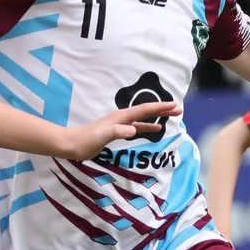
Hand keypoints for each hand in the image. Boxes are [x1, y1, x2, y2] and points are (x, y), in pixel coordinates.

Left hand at [56, 101, 178, 160]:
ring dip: (156, 117)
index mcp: (120, 117)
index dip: (159, 108)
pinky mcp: (116, 132)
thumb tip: (133, 130)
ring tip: (171, 117)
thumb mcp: (102, 136)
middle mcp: (121, 118)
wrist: (71, 144)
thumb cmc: (85, 141)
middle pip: (145, 111)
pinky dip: (147, 126)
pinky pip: (137, 127)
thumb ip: (117, 132)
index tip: (174, 106)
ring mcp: (119, 125)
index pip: (144, 110)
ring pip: (142, 118)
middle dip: (162, 109)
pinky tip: (153, 130)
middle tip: (179, 109)